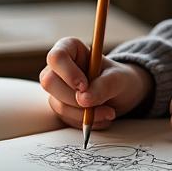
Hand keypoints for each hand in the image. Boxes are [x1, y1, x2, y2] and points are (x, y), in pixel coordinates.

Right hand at [39, 37, 153, 129]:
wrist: (121, 94)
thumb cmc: (118, 78)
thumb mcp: (118, 78)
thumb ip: (103, 85)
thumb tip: (83, 99)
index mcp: (70, 49)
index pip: (57, 57)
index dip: (68, 73)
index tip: (84, 85)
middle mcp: (58, 67)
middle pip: (49, 82)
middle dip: (75, 99)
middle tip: (100, 103)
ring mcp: (57, 88)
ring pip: (58, 104)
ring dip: (84, 114)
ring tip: (108, 112)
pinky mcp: (60, 105)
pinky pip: (66, 118)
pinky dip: (85, 121)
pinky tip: (101, 117)